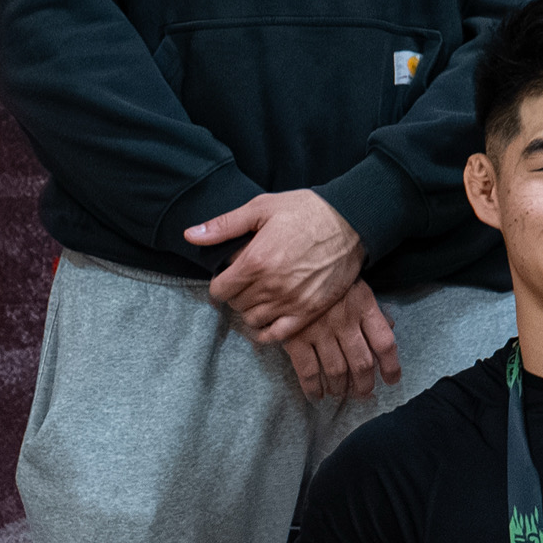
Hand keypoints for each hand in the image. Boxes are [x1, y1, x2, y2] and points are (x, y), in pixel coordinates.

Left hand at [190, 187, 365, 340]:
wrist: (352, 220)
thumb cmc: (306, 210)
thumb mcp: (262, 208)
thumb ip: (223, 225)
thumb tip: (189, 235)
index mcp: (255, 262)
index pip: (219, 290)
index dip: (221, 283)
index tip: (230, 276)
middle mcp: (271, 286)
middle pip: (236, 305)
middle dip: (237, 294)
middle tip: (249, 282)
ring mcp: (292, 301)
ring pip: (253, 320)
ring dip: (252, 309)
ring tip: (261, 295)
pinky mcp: (311, 309)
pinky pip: (278, 334)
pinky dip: (267, 331)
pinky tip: (269, 318)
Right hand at [278, 282, 401, 400]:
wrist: (291, 268)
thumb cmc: (329, 281)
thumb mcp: (358, 288)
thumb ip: (374, 311)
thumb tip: (392, 329)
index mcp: (364, 307)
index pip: (385, 343)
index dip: (391, 366)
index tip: (392, 380)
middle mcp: (345, 322)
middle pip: (362, 363)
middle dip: (364, 384)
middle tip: (364, 393)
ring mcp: (319, 332)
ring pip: (336, 370)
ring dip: (341, 388)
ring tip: (341, 393)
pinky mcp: (295, 339)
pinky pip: (308, 371)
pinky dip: (313, 388)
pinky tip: (317, 395)